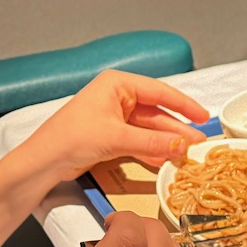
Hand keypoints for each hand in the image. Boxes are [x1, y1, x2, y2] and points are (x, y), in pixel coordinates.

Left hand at [22, 70, 209, 182]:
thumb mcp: (116, 138)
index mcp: (117, 84)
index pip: (159, 92)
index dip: (184, 105)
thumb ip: (152, 143)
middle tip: (198, 144)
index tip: (203, 118)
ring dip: (166, 142)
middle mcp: (117, 97)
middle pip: (155, 112)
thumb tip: (182, 145)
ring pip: (148, 130)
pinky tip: (166, 160)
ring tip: (187, 155)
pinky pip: (138, 141)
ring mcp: (113, 117)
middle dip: (176, 129)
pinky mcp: (109, 136)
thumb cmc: (71, 138)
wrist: (43, 161)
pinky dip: (151, 151)